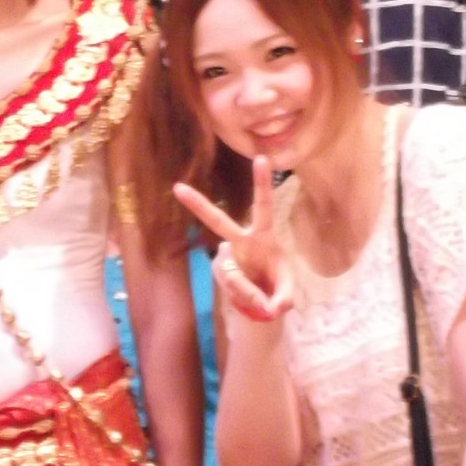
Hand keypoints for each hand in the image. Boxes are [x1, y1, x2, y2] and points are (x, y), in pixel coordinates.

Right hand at [174, 157, 293, 322]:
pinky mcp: (218, 271)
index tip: (262, 158)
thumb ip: (283, 298)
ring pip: (232, 274)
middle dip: (198, 205)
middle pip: (218, 221)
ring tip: (263, 304)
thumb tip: (267, 307)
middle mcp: (241, 241)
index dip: (262, 183)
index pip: (263, 205)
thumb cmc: (277, 285)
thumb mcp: (288, 292)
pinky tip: (252, 301)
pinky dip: (244, 297)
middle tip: (177, 188)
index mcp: (264, 235)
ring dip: (249, 291)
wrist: (263, 303)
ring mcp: (226, 257)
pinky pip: (230, 285)